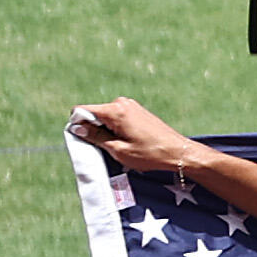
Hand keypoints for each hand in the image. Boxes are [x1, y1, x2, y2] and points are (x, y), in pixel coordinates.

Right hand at [70, 99, 210, 177]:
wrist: (179, 152)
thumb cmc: (151, 154)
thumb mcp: (118, 150)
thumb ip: (95, 137)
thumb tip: (76, 128)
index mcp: (114, 110)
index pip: (81, 111)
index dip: (79, 125)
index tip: (87, 139)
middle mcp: (121, 102)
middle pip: (94, 113)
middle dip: (95, 129)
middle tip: (108, 146)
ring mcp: (130, 105)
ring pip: (106, 116)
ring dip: (107, 130)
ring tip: (122, 145)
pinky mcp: (137, 111)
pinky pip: (117, 117)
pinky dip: (117, 129)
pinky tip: (129, 141)